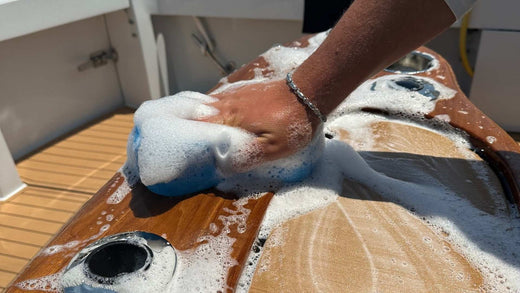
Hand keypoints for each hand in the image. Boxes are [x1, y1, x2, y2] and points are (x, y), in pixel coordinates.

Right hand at [200, 79, 320, 170]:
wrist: (309, 92)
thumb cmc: (292, 122)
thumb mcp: (273, 149)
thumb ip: (247, 157)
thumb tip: (224, 165)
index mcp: (230, 118)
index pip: (198, 126)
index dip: (189, 137)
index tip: (185, 149)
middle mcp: (228, 103)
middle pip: (200, 113)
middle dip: (192, 127)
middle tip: (190, 142)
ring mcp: (237, 94)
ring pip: (211, 105)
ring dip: (204, 116)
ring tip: (200, 131)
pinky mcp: (247, 90)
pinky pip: (224, 98)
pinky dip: (217, 107)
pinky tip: (221, 116)